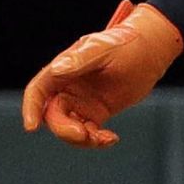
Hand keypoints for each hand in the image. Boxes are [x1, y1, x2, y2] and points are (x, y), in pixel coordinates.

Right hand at [22, 0, 183, 147]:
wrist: (152, 50)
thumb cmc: (127, 43)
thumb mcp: (105, 49)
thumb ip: (81, 59)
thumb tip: (57, 69)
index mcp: (64, 68)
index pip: (39, 90)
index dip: (31, 108)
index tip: (31, 127)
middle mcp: (68, 86)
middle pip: (53, 115)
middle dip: (63, 129)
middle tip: (83, 134)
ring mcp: (82, 101)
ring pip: (69, 127)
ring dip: (81, 138)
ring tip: (104, 138)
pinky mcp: (96, 112)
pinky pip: (88, 132)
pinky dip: (96, 140)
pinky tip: (111, 138)